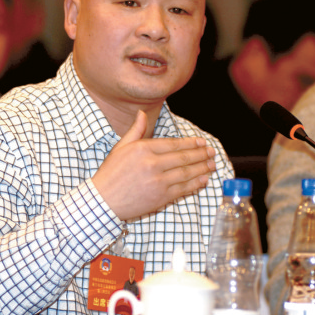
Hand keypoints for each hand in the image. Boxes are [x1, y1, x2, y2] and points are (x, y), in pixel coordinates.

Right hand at [92, 110, 216, 219]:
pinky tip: (203, 180)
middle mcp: (152, 164)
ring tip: (212, 164)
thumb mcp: (120, 147)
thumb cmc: (110, 174)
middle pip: (183, 157)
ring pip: (186, 173)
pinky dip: (195, 184)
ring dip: (202, 168)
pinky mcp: (161, 197)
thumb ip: (136, 130)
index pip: (173, 144)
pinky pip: (183, 189)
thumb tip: (142, 113)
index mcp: (143, 149)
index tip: (201, 142)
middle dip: (200, 154)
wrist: (103, 201)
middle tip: (211, 152)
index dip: (190, 143)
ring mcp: (158, 181)